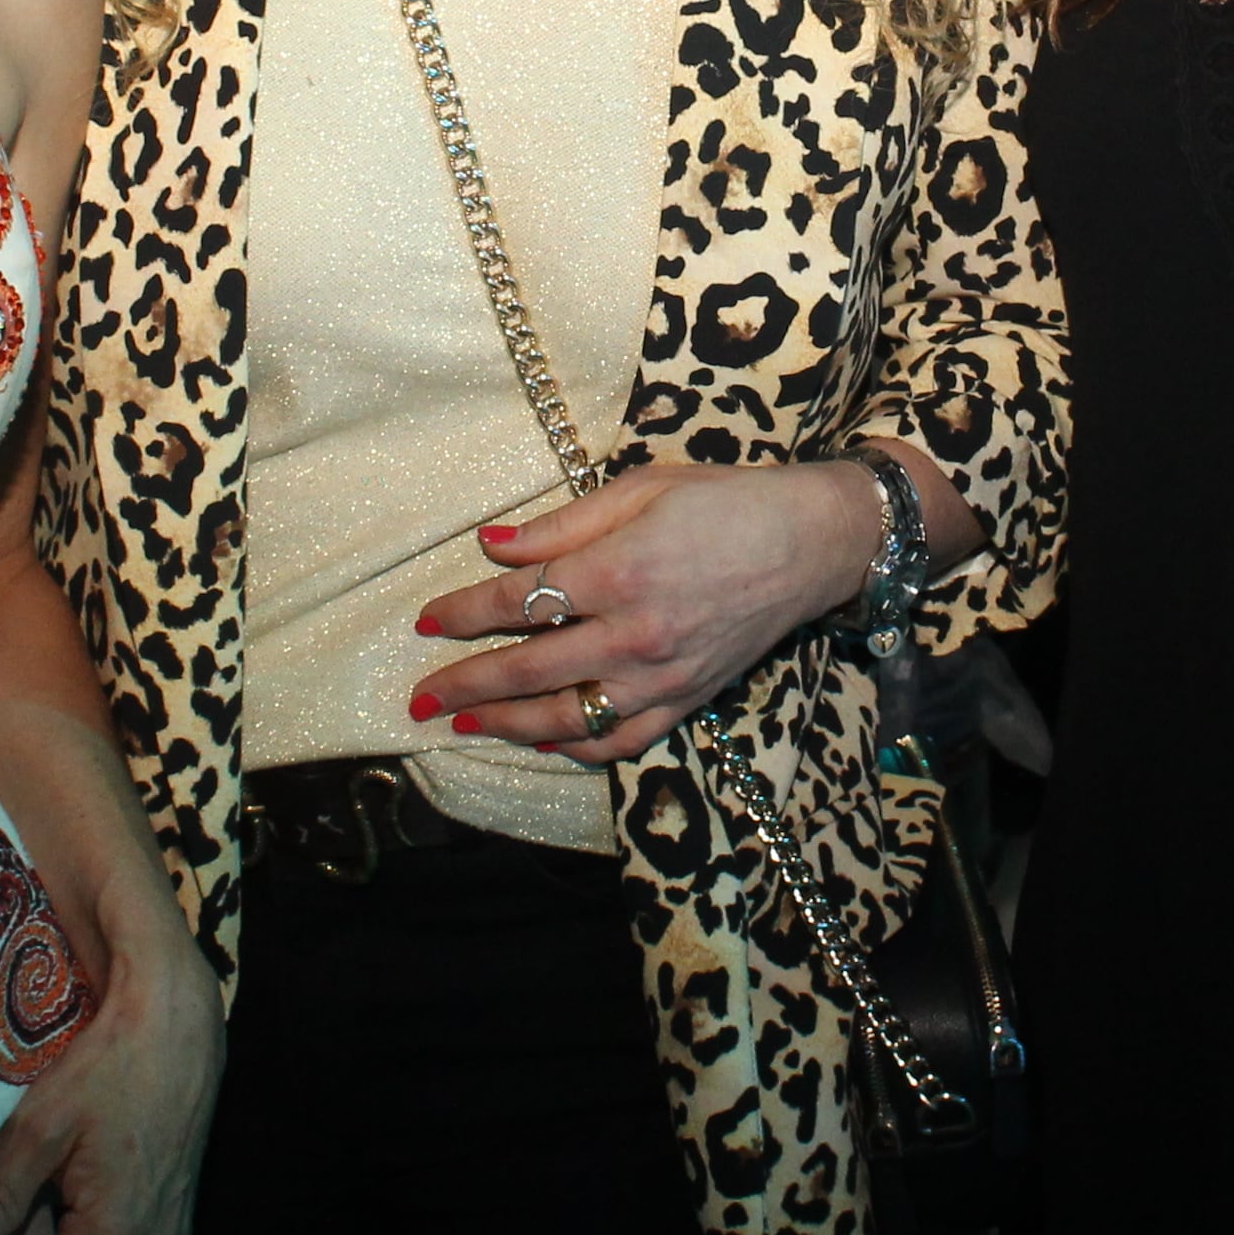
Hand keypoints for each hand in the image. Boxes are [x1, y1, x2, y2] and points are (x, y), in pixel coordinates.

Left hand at [410, 459, 888, 763]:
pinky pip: (621, 739)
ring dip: (507, 725)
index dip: (461, 614)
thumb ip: (562, 525)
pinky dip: (577, 745)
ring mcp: (662, 676)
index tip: (425, 622)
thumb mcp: (640, 489)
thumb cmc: (726, 501)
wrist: (813, 541)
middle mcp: (635, 634)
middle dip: (465, 685)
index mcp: (619, 571)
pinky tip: (543, 739)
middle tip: (420, 698)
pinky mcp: (688, 700)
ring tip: (464, 724)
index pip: (517, 603)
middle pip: (528, 670)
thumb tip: (492, 545)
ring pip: (567, 717)